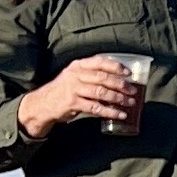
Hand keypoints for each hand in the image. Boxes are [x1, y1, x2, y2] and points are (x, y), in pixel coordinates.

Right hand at [13, 55, 138, 138]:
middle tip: (133, 90)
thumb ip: (92, 75)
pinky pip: (96, 108)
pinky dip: (110, 111)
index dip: (116, 66)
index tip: (128, 73)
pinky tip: (120, 114)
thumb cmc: (64, 89)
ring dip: (118, 98)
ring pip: (101, 92)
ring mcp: (73, 89)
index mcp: (78, 65)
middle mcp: (76, 75)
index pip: (99, 62)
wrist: (43, 103)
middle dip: (121, 84)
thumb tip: (119, 79)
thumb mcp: (75, 76)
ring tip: (130, 102)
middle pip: (103, 78)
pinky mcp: (73, 103)